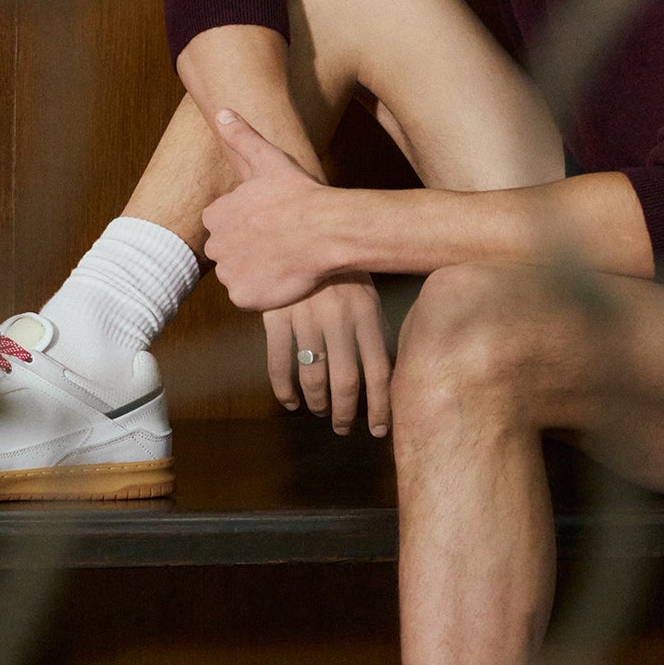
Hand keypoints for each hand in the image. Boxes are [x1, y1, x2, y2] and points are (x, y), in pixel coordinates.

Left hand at [202, 110, 339, 311]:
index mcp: (216, 214)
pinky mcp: (244, 296)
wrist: (325, 231)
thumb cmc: (299, 194)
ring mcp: (229, 273)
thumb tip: (222, 111)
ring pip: (238, 275)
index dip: (247, 225)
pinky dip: (262, 292)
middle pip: (227, 252)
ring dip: (255, 271)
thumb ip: (241, 137)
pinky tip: (283, 277)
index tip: (269, 222)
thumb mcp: (268, 160)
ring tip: (283, 260)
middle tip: (278, 243)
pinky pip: (248, 296)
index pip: (222, 224)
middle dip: (248, 249)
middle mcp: (216, 245)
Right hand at [264, 275, 391, 436]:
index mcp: (367, 314)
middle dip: (346, 413)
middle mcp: (339, 319)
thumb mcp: (367, 294)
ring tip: (320, 411)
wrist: (301, 234)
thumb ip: (374, 331)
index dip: (380, 406)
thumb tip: (387, 375)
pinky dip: (283, 389)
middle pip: (346, 381)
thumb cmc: (341, 271)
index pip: (379, 371)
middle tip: (343, 428)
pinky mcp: (276, 316)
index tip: (379, 430)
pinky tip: (289, 401)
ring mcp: (306, 317)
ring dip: (317, 402)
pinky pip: (278, 362)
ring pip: (313, 376)